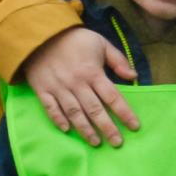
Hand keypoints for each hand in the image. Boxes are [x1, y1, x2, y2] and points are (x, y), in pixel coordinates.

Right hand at [19, 23, 136, 147]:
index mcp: (93, 72)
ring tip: (96, 143)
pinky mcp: (43, 89)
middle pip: (95, 110)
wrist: (41, 32)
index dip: (124, 113)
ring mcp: (59, 88)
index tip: (134, 126)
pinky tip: (67, 130)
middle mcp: (77, 83)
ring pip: (74, 113)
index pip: (113, 96)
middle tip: (117, 143)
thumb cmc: (74, 39)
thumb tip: (133, 76)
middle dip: (107, 128)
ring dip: (85, 129)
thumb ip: (118, 59)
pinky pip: (51, 108)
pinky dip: (58, 120)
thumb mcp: (100, 42)